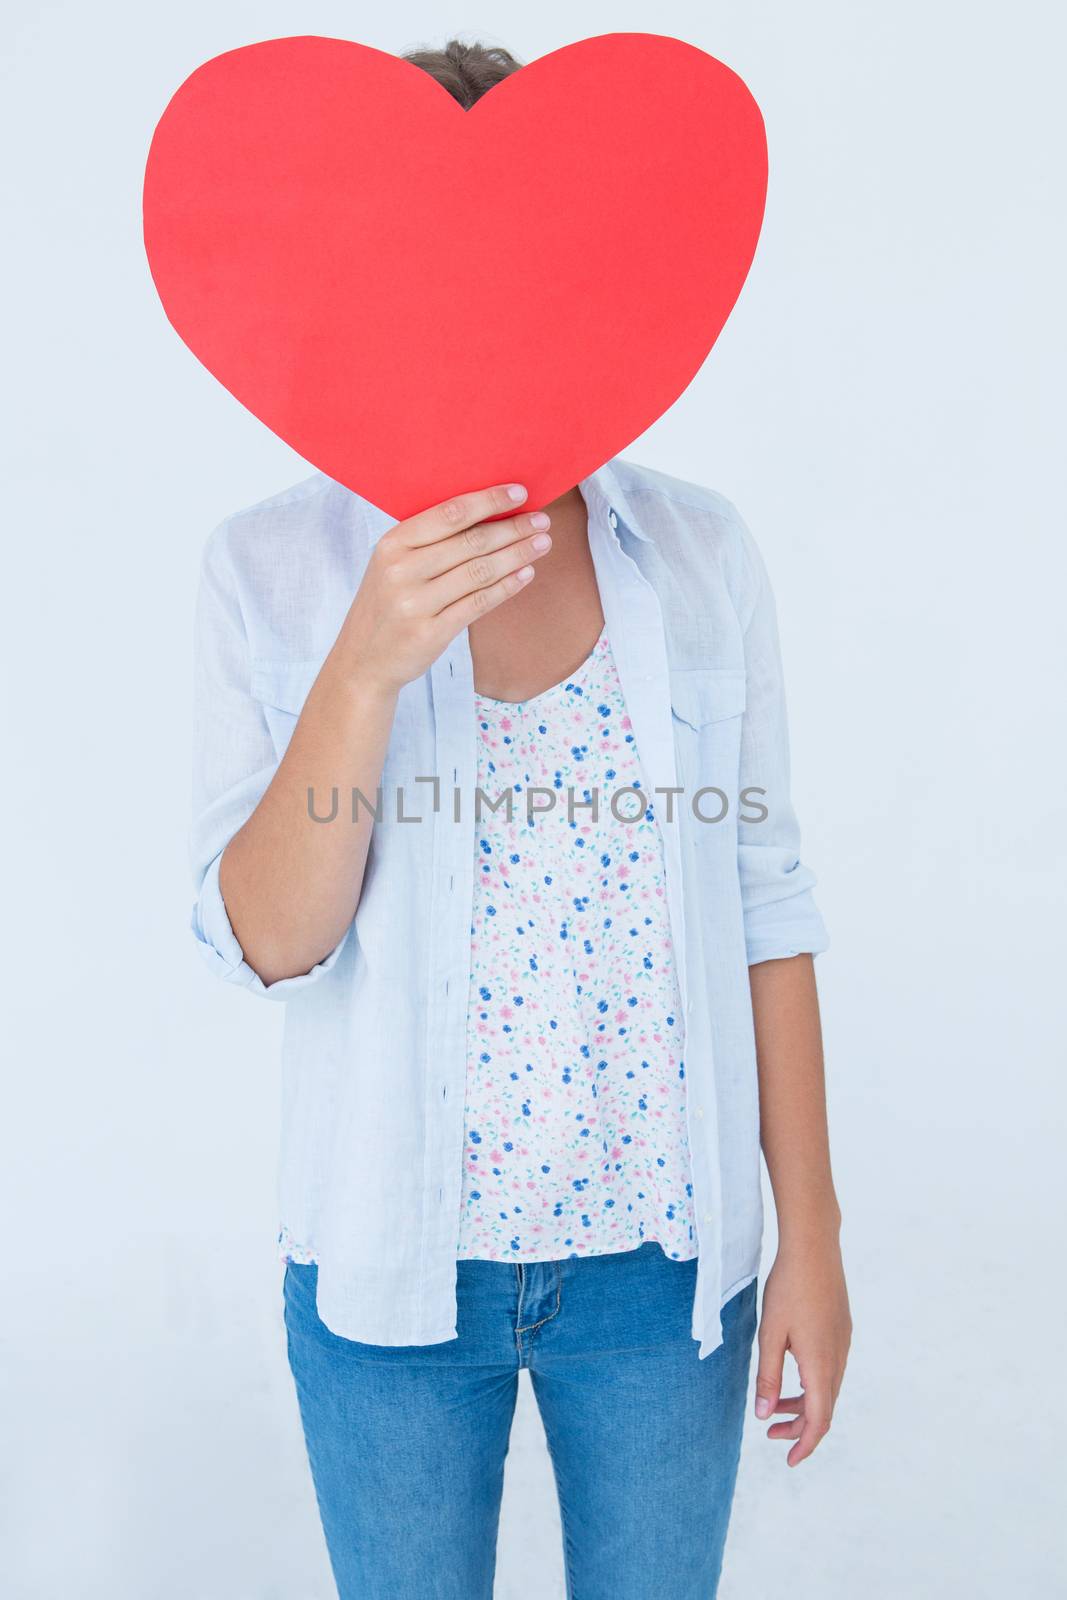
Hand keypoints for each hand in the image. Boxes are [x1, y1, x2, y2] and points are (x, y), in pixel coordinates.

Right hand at [333, 482, 552, 692]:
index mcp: (393, 543)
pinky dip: (507, 587)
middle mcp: (402, 570)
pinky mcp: (431, 632)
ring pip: (479, 572)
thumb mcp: (393, 565)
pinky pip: (478, 603)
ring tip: (542, 544)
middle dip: (512, 529)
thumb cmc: (387, 605)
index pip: (449, 514)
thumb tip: (487, 514)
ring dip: (517, 555)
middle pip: (470, 542)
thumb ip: (429, 542)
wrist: (362, 660)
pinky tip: (526, 574)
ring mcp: (415, 603)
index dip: (488, 501)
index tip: (520, 493)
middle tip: (541, 521)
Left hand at [754, 1233, 850, 1465]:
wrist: (814, 1248)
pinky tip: (792, 1369)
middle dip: (799, 1427)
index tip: (789, 1460)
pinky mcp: (841, 1329)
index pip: (819, 1421)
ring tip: (776, 1404)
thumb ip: (768, 1377)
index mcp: (821, 1365)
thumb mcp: (770, 1335)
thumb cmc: (788, 1288)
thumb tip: (764, 1415)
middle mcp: (838, 1358)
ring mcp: (843, 1343)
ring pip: (828, 1388)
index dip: (805, 1444)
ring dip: (804, 1403)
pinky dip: (812, 1383)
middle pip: (825, 1408)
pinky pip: (830, 1368)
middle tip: (771, 1433)